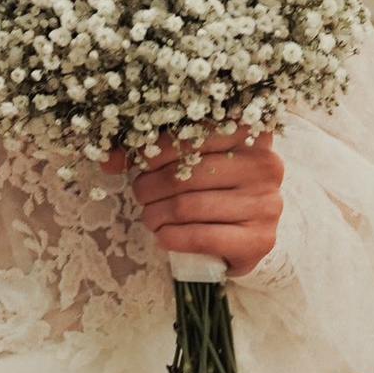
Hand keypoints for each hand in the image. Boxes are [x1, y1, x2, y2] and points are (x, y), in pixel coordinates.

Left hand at [119, 133, 284, 275]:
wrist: (248, 235)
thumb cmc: (216, 189)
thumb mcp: (192, 160)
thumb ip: (151, 152)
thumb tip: (107, 159)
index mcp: (249, 133)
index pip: (190, 133)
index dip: (155, 149)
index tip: (141, 163)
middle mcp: (264, 165)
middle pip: (185, 172)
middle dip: (150, 186)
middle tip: (141, 194)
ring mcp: (265, 204)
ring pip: (187, 206)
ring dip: (155, 215)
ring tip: (150, 217)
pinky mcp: (259, 240)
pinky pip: (199, 237)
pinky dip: (171, 237)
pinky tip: (164, 236)